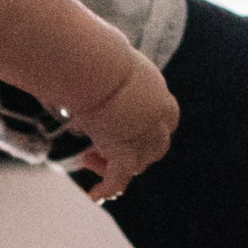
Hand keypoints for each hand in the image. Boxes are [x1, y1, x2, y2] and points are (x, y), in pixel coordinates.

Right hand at [70, 50, 178, 203]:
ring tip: (87, 158)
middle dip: (133, 150)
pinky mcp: (126, 152)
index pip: (163, 119)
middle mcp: (156, 117)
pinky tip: (95, 194)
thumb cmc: (94, 54)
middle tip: (101, 144)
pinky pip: (119, 178)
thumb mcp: (107, 57)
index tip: (120, 126)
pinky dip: (108, 188)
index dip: (147, 129)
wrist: (96, 67)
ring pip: (139, 163)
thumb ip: (104, 65)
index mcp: (156, 92)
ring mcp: (143, 137)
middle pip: (156, 146)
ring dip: (116, 165)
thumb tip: (84, 52)